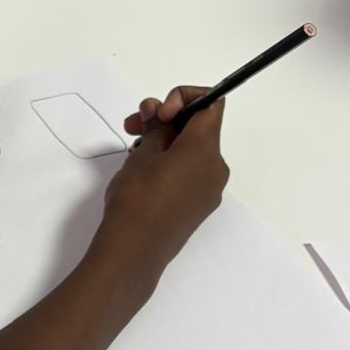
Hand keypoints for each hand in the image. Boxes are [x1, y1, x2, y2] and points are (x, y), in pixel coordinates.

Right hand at [101, 85, 229, 269]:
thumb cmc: (137, 197)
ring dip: (166, 143)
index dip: (184, 97)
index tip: (159, 112)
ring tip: (134, 153)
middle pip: (199, 129)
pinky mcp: (198, 207)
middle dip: (167, 121)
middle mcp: (216, 168)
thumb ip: (155, 127)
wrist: (134, 252)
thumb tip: (159, 112)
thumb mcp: (142, 154)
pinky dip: (170, 163)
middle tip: (134, 126)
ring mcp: (209, 190)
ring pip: (192, 152)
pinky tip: (144, 173)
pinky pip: (189, 173)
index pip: (212, 104)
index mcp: (206, 149)